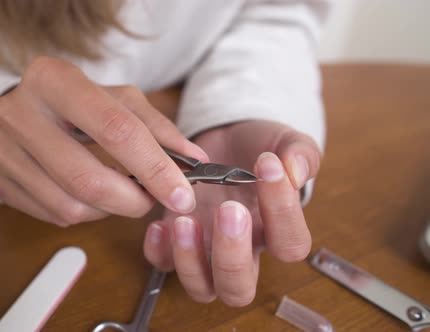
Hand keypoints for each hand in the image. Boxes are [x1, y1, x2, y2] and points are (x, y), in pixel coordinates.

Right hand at [0, 57, 206, 225]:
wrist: (20, 108)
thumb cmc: (78, 103)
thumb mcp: (118, 100)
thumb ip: (157, 128)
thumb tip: (195, 159)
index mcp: (53, 79)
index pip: (114, 129)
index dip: (154, 167)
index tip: (182, 195)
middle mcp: (18, 112)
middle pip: (86, 178)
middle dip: (132, 200)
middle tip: (153, 201)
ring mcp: (1, 149)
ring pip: (69, 206)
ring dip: (108, 210)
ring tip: (121, 194)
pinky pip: (53, 215)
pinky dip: (84, 213)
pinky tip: (90, 195)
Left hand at [143, 120, 320, 305]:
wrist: (223, 140)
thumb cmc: (258, 148)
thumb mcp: (284, 142)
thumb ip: (300, 154)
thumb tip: (296, 171)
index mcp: (274, 232)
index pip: (289, 245)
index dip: (282, 210)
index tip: (267, 163)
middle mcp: (240, 251)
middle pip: (239, 289)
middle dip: (231, 257)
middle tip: (229, 209)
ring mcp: (205, 250)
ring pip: (200, 288)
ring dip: (190, 260)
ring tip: (185, 221)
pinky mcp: (174, 239)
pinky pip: (163, 265)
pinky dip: (159, 251)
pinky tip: (160, 223)